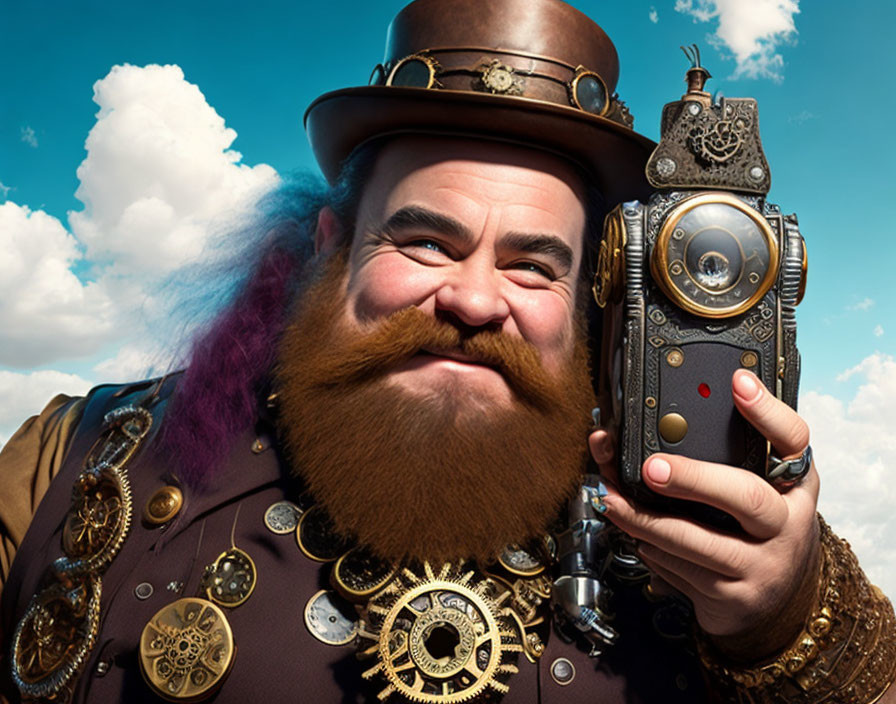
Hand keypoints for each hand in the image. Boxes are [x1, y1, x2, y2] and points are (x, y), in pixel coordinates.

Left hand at [589, 369, 820, 654]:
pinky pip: (681, 570)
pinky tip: (638, 534)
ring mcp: (764, 565)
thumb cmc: (753, 528)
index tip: (737, 382)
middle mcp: (787, 522)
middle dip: (691, 478)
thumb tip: (639, 425)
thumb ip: (717, 455)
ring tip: (611, 500)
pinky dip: (651, 548)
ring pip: (698, 541)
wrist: (775, 604)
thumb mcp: (754, 486)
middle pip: (745, 496)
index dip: (766, 411)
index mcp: (795, 482)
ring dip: (645, 519)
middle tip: (651, 468)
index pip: (793, 438)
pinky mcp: (734, 597)